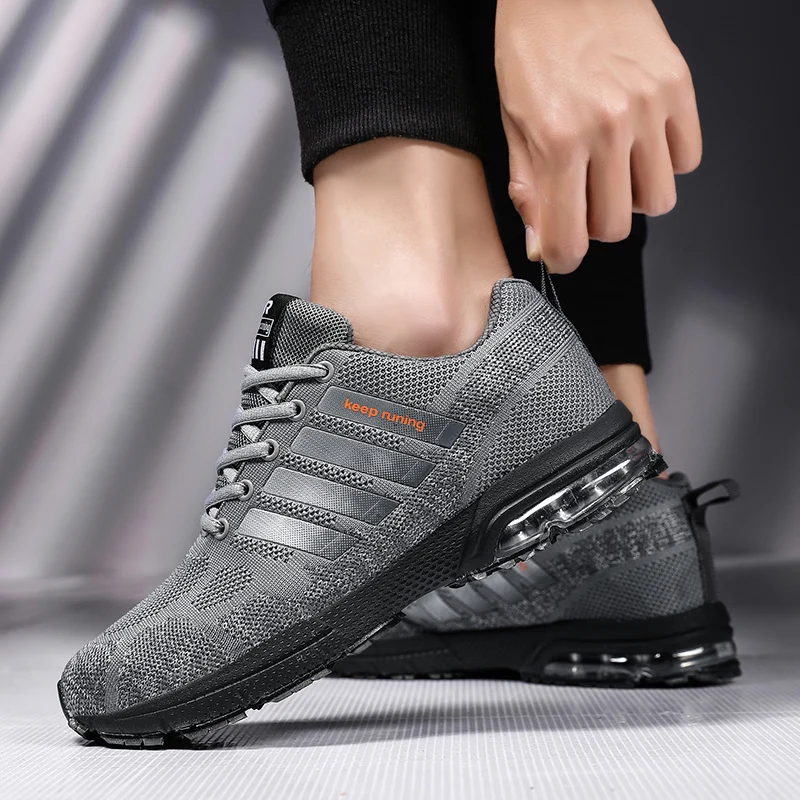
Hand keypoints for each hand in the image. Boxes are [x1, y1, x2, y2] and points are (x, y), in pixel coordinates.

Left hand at [496, 0, 700, 272]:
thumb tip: (542, 245)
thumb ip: (529, 190)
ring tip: (614, 170)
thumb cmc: (530, 47)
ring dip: (633, 199)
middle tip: (582, 199)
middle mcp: (608, 129)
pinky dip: (664, 164)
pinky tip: (640, 146)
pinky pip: (687, 160)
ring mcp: (649, 108)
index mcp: (558, 142)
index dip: (564, 257)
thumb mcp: (512, 123)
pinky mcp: (678, 87)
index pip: (570, 238)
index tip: (562, 251)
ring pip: (658, 202)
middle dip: (594, 225)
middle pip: (616, 227)